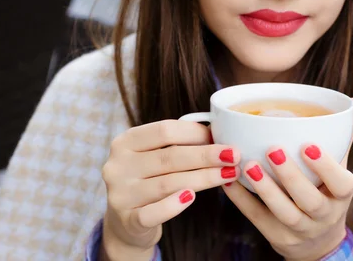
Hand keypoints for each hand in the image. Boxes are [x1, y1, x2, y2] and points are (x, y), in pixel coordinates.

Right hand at [100, 119, 240, 259]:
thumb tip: (216, 132)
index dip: (195, 132)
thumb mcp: (153, 157)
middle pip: (170, 156)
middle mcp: (118, 165)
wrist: (125, 222)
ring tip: (229, 174)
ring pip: (168, 183)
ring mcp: (120, 193)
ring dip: (204, 177)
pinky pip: (154, 212)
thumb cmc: (148, 180)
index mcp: (126, 142)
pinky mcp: (127, 219)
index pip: (164, 130)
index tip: (220, 136)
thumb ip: (177, 144)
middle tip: (234, 155)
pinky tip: (192, 197)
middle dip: (206, 155)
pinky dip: (174, 205)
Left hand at [223, 99, 352, 260]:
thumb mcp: (338, 170)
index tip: (308, 145)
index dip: (326, 167)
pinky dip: (242, 200)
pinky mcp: (277, 237)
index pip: (341, 184)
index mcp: (341, 195)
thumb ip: (342, 138)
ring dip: (265, 189)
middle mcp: (324, 215)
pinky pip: (258, 218)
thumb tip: (352, 102)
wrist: (317, 241)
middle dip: (291, 176)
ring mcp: (301, 230)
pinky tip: (229, 180)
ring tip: (248, 165)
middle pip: (309, 200)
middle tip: (273, 150)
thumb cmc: (326, 192)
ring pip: (284, 213)